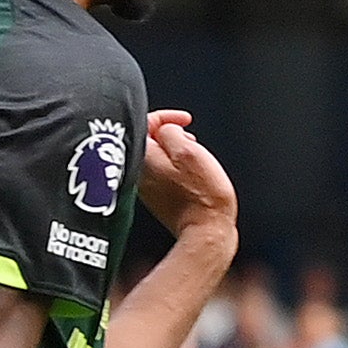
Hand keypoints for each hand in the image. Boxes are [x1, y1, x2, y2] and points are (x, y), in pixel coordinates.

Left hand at [138, 109, 235, 238]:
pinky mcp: (157, 198)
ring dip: (176, 152)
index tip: (184, 120)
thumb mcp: (190, 150)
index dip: (167, 116)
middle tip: (191, 140)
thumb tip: (168, 130)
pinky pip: (163, 173)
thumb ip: (172, 131)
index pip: (145, 122)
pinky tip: (192, 175)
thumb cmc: (203, 196)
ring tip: (195, 158)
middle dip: (171, 134)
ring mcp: (147, 187)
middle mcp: (140, 172)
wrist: (207, 230)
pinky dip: (176, 168)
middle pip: (150, 140)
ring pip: (158, 157)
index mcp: (144, 157)